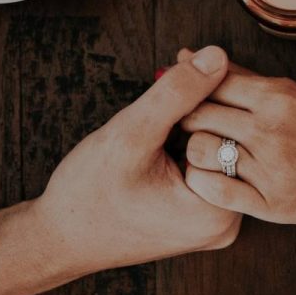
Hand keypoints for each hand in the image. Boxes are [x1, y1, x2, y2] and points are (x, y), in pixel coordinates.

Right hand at [23, 45, 241, 276]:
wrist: (60, 238)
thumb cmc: (88, 193)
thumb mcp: (132, 134)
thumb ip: (177, 94)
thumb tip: (218, 56)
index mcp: (219, 211)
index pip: (235, 130)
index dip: (211, 87)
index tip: (184, 59)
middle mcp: (226, 222)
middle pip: (230, 139)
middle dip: (204, 98)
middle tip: (176, 64)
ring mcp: (214, 221)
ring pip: (217, 148)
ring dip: (195, 115)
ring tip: (167, 93)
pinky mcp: (200, 216)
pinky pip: (205, 164)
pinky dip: (188, 136)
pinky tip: (166, 121)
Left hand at [174, 52, 295, 224]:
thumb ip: (244, 77)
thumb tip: (193, 55)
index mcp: (278, 96)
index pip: (211, 82)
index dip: (190, 87)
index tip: (185, 94)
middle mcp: (272, 130)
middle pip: (199, 115)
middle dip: (185, 116)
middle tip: (185, 123)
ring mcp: (272, 169)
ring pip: (200, 151)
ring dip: (194, 149)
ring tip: (201, 149)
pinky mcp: (273, 204)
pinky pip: (216, 191)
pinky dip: (203, 181)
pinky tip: (210, 175)